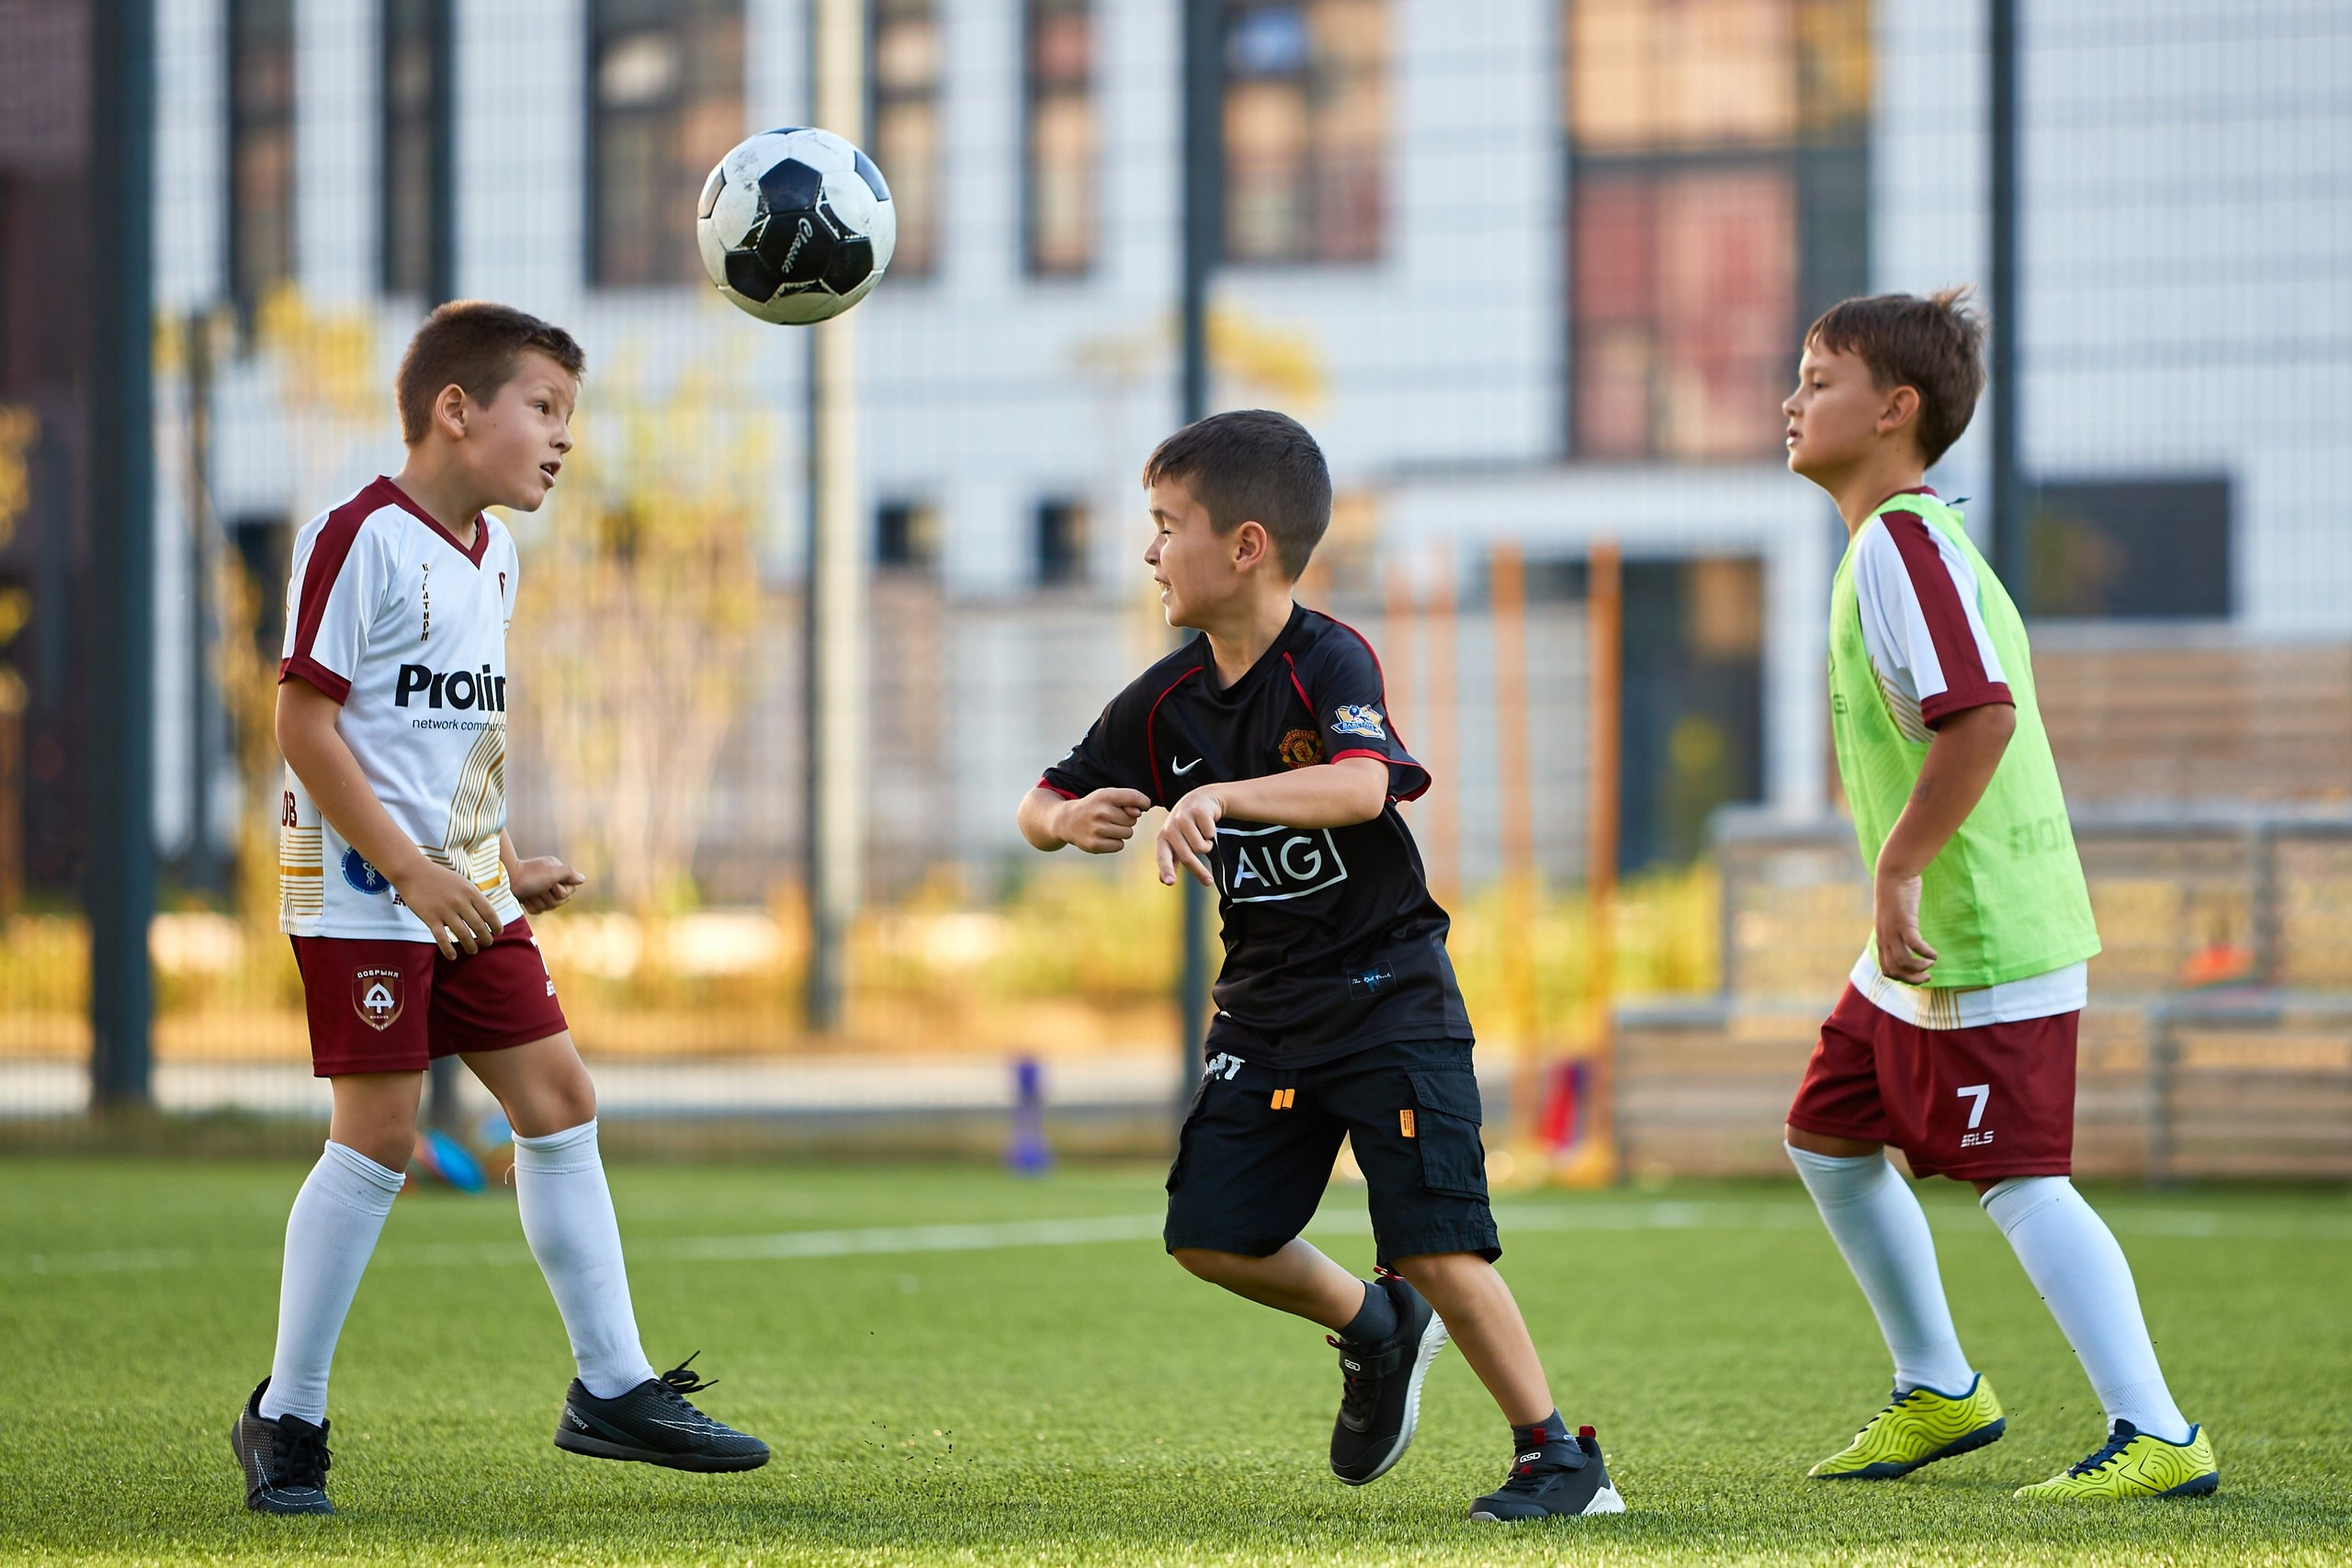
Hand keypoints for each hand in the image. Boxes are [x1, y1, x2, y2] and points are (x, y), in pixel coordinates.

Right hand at [398, 860, 502, 957]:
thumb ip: (473, 896)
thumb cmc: (439, 877)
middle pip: (479, 926)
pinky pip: (442, 939)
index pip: (489, 913)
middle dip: (486, 938)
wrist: (413, 872)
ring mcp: (445, 910)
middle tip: (487, 943)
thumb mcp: (462, 882)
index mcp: (470, 891)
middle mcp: (460, 901)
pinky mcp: (430, 918)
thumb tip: (486, 913)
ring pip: (463, 935)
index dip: (496, 925)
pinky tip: (453, 956)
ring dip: (471, 946)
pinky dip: (448, 950)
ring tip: (473, 950)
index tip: (498, 932)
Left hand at [512, 855, 586, 914]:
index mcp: (558, 872)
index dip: (561, 892)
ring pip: (549, 907)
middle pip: (561, 901)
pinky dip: (532, 906)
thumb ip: (569, 873)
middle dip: (549, 898)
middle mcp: (551, 881)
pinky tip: (526, 900)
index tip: (551, 885)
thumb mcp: (552, 872)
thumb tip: (582, 879)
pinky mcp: (531, 899)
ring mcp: (541, 891)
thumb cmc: (529, 876)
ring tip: (531, 894)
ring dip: (539, 902)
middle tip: (539, 889)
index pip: (571, 890)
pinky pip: (539, 911)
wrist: (505, 882)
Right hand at [1055, 788, 1151, 853]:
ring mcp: (1097, 829)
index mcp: (1105, 795)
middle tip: (1111, 817)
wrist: (1066, 821)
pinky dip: (1115, 842)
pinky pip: (1119, 845)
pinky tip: (1103, 836)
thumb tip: (1139, 812)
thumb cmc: (1094, 807)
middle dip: (1126, 819)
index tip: (1143, 805)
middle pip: (1132, 819)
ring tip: (1107, 827)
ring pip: (1128, 833)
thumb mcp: (1106, 797)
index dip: (1144, 802)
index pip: (1134, 797)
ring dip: (1121, 831)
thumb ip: (1127, 801)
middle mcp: (1100, 812)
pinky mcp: (1095, 845)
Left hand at [1156, 788, 1221, 887]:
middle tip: (1208, 881)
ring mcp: (1184, 817)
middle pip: (1186, 856)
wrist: (1201, 799)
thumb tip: (1163, 880)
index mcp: (1162, 837)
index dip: (1166, 869)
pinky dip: (1211, 833)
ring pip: (1201, 846)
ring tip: (1203, 836)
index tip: (1169, 882)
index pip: (1163, 856)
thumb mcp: (1175, 841)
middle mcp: (1170, 827)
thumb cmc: (1186, 826)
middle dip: (1199, 871)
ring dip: (1207, 845)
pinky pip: (1210, 834)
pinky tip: (1207, 824)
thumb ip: (1170, 860)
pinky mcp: (1198, 811)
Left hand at [1873, 866, 1936, 983]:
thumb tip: (1908, 941)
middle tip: (1927, 977)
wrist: (1893, 875)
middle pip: (1894, 969)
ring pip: (1903, 962)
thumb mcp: (1893, 917)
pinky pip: (1915, 945)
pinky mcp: (1904, 922)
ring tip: (1931, 964)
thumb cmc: (1896, 895)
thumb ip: (1897, 930)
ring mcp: (1892, 931)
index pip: (1886, 968)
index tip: (1916, 977)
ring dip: (1919, 968)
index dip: (1902, 978)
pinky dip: (1925, 953)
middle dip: (1912, 978)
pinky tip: (1934, 954)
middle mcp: (1884, 938)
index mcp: (1882, 939)